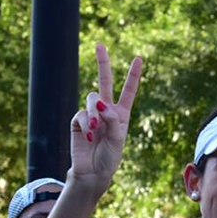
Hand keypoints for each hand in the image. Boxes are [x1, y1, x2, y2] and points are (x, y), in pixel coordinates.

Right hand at [69, 43, 142, 189]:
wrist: (93, 172)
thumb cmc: (109, 158)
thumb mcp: (118, 140)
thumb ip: (112, 119)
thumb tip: (100, 102)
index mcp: (121, 114)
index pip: (128, 91)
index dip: (133, 75)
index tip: (139, 58)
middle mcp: (106, 111)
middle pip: (104, 82)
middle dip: (103, 63)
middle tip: (99, 45)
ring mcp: (90, 114)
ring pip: (91, 98)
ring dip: (93, 112)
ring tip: (95, 130)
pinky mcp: (77, 121)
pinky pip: (80, 114)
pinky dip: (85, 123)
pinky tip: (89, 136)